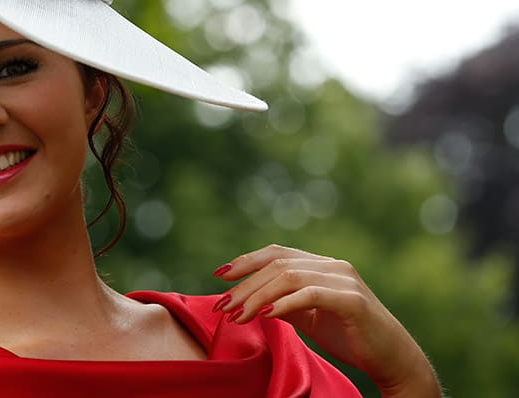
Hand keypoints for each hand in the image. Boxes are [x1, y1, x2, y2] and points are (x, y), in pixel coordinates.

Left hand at [212, 244, 440, 397]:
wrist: (392, 359)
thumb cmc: (350, 337)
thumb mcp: (309, 318)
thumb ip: (284, 304)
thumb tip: (251, 301)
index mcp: (321, 265)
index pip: (276, 253)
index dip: (246, 261)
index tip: (219, 276)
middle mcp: (332, 265)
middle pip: (277, 264)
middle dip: (244, 284)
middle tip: (222, 306)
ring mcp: (344, 279)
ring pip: (288, 276)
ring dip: (257, 296)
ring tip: (237, 315)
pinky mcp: (352, 300)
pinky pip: (310, 294)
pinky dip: (283, 303)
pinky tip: (264, 315)